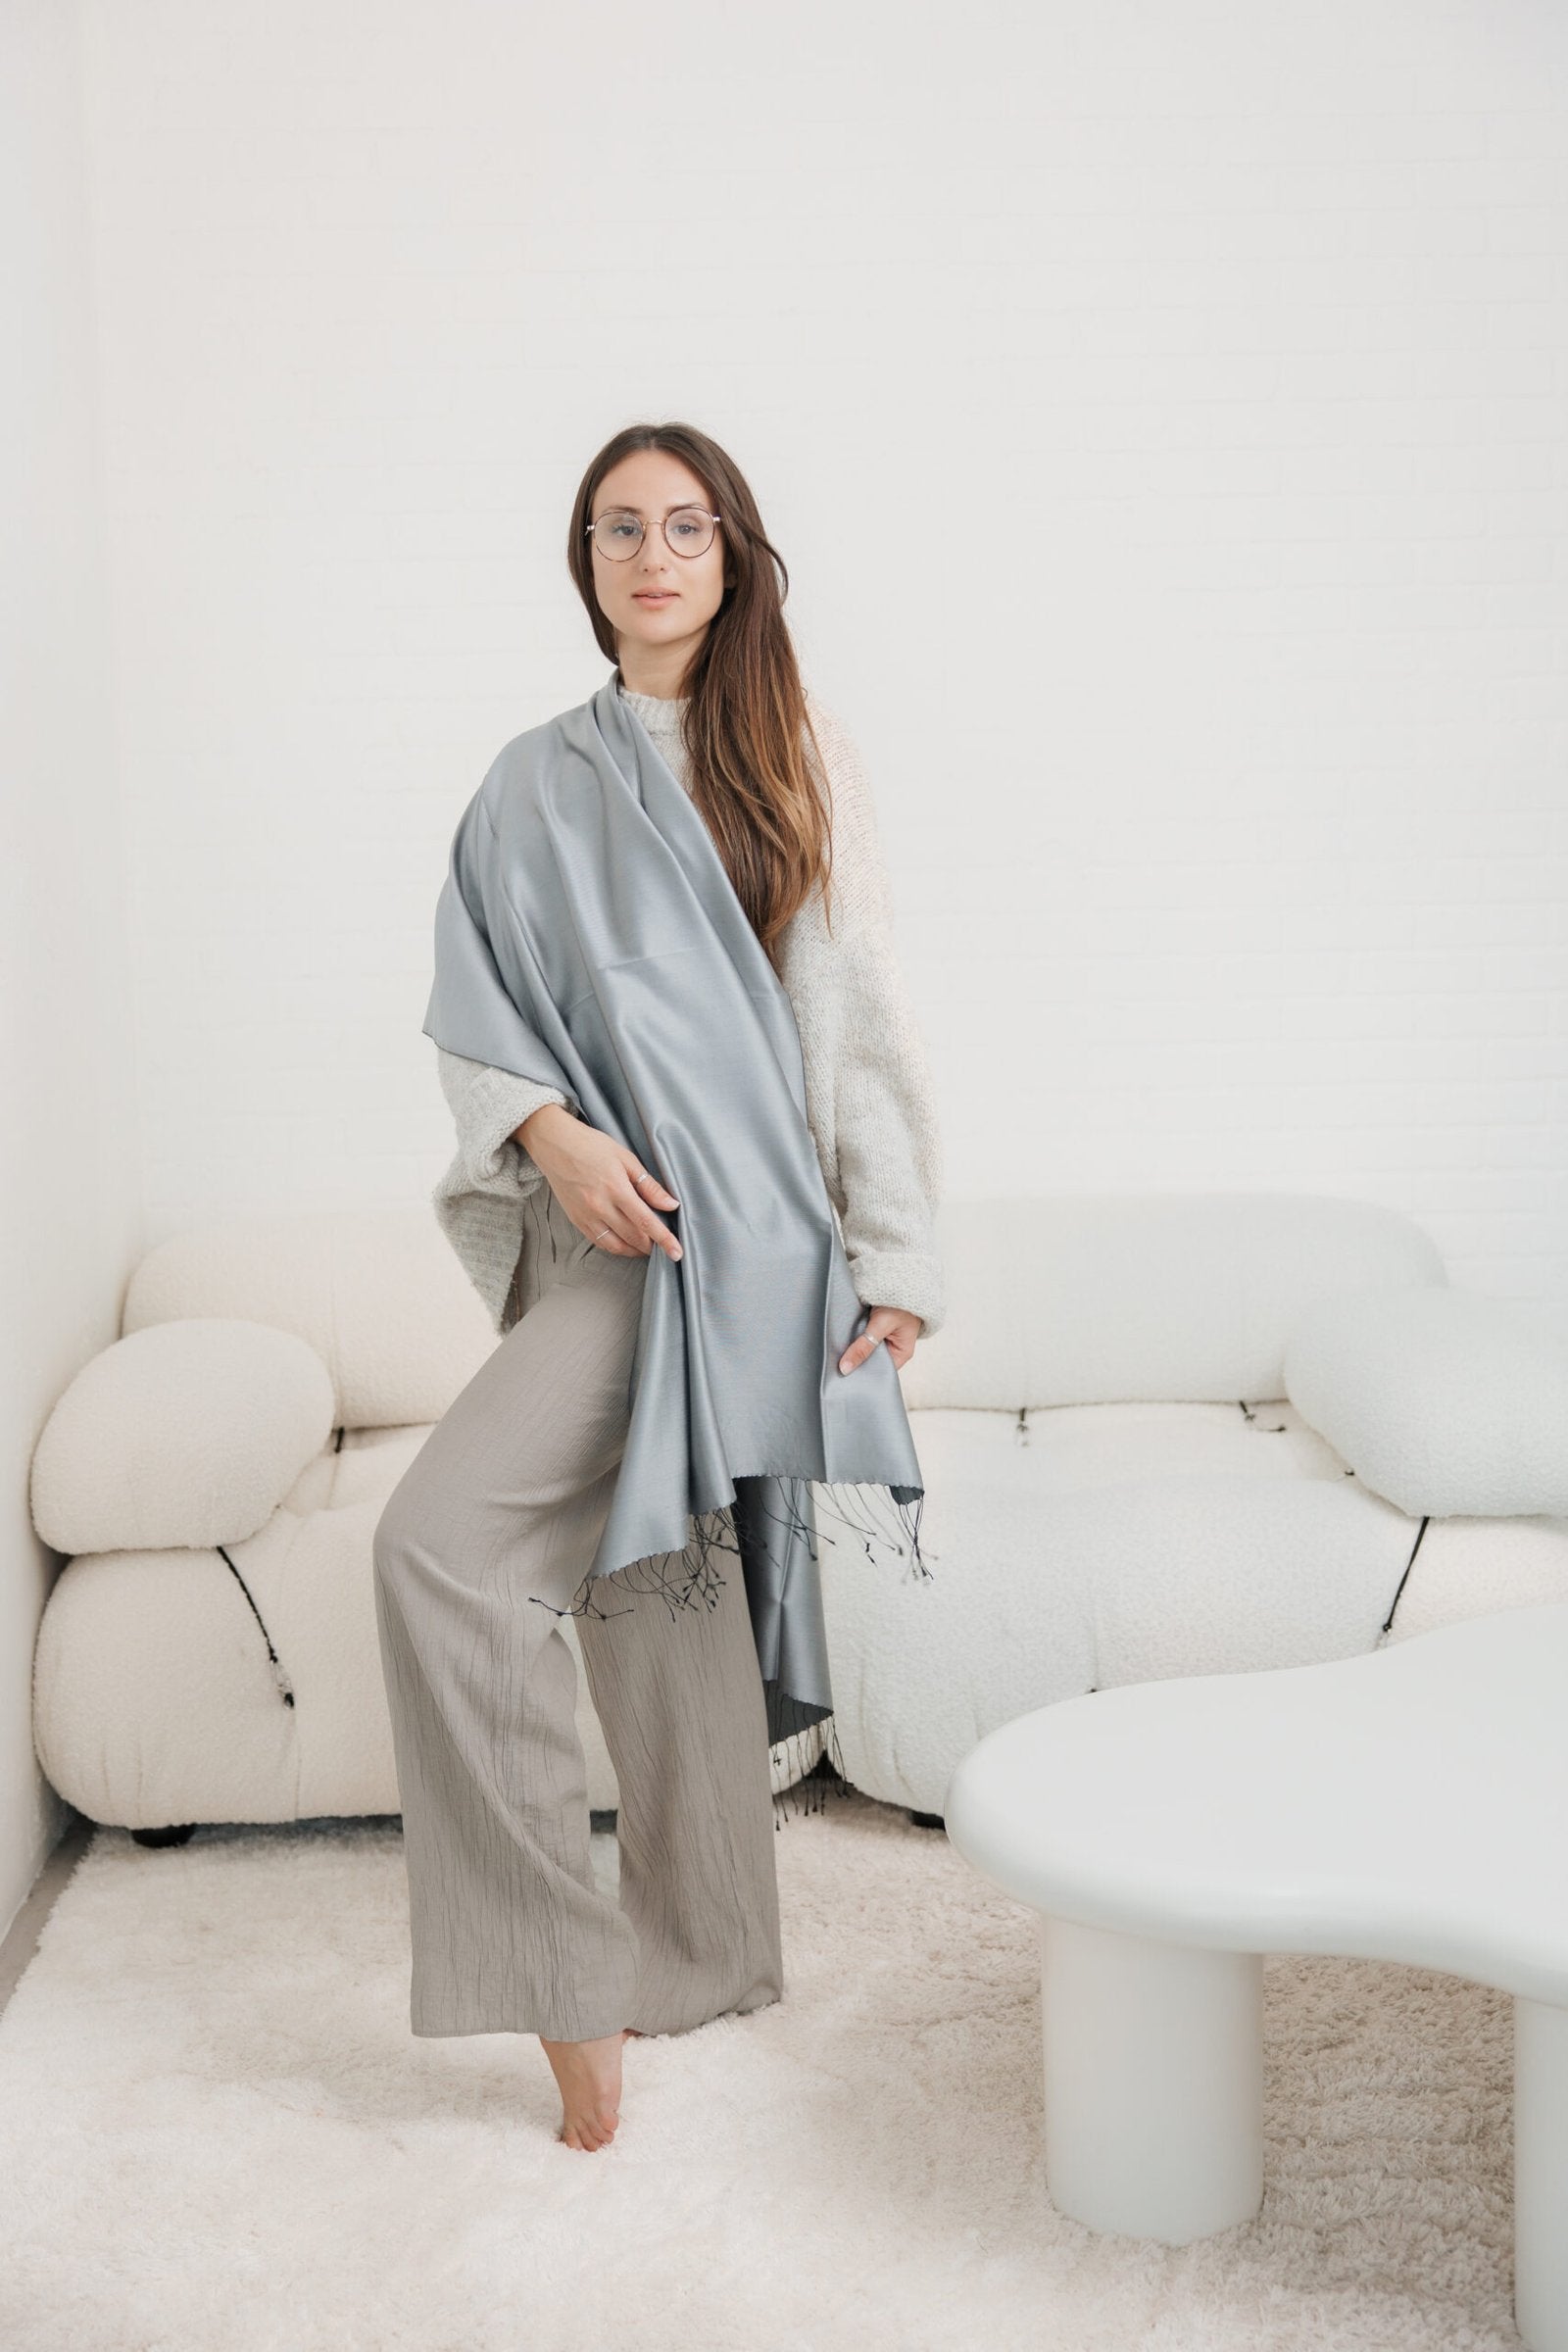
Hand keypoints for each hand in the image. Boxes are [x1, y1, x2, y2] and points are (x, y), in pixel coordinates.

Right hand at [517, 1104, 682, 1261]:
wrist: (554, 1144)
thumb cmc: (591, 1146)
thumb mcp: (626, 1158)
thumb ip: (649, 1185)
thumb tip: (671, 1205)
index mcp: (616, 1189)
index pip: (646, 1222)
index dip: (664, 1239)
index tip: (677, 1253)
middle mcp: (600, 1207)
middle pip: (633, 1238)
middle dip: (652, 1246)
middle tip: (664, 1246)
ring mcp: (586, 1216)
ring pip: (616, 1246)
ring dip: (634, 1250)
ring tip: (647, 1246)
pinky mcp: (576, 1220)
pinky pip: (599, 1242)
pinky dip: (616, 1247)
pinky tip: (625, 1242)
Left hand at [838, 1304, 922, 1376]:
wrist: (902, 1276)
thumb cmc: (901, 1302)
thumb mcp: (881, 1326)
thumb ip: (864, 1347)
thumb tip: (845, 1369)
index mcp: (900, 1353)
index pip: (879, 1372)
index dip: (862, 1375)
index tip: (844, 1377)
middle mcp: (892, 1348)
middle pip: (870, 1362)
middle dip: (854, 1361)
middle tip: (835, 1366)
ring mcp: (883, 1337)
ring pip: (864, 1348)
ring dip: (852, 1348)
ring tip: (834, 1353)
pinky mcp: (874, 1326)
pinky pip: (861, 1336)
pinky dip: (852, 1336)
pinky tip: (839, 1338)